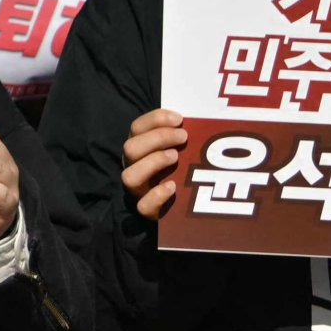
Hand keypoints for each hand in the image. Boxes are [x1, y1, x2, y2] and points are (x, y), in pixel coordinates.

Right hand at [123, 107, 189, 224]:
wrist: (186, 208)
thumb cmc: (186, 171)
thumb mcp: (183, 150)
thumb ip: (185, 136)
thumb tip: (201, 120)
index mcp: (140, 148)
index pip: (137, 128)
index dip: (155, 120)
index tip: (179, 119)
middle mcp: (134, 167)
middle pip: (130, 148)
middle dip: (157, 138)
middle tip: (183, 137)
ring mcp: (139, 190)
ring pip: (130, 176)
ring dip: (152, 162)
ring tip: (175, 157)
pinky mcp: (148, 211)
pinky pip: (143, 206)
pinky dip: (156, 195)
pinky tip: (173, 187)